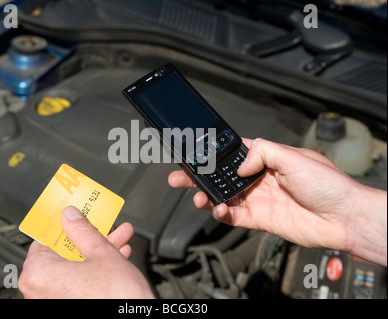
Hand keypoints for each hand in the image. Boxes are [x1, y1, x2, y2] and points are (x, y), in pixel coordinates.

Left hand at [18, 206, 154, 297]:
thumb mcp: (101, 253)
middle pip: (63, 253)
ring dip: (98, 252)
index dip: (64, 224)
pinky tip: (117, 257)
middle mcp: (39, 291)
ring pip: (74, 268)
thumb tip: (71, 216)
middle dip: (89, 237)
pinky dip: (95, 271)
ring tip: (120, 238)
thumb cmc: (115, 299)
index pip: (44, 237)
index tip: (74, 214)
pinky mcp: (69, 306)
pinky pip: (78, 283)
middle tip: (104, 225)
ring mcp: (53, 301)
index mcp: (38, 273)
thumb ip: (82, 230)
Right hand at [168, 138, 386, 265]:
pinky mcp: (260, 219)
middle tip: (180, 177)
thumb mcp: (294, 156)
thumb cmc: (329, 185)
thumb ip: (263, 153)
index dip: (214, 153)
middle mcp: (260, 179)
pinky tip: (217, 209)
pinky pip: (234, 216)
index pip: (234, 153)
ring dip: (206, 197)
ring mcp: (259, 199)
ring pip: (224, 196)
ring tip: (196, 198)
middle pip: (222, 176)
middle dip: (200, 176)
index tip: (195, 152)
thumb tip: (241, 164)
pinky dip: (221, 213)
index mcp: (268, 159)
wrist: (344, 218)